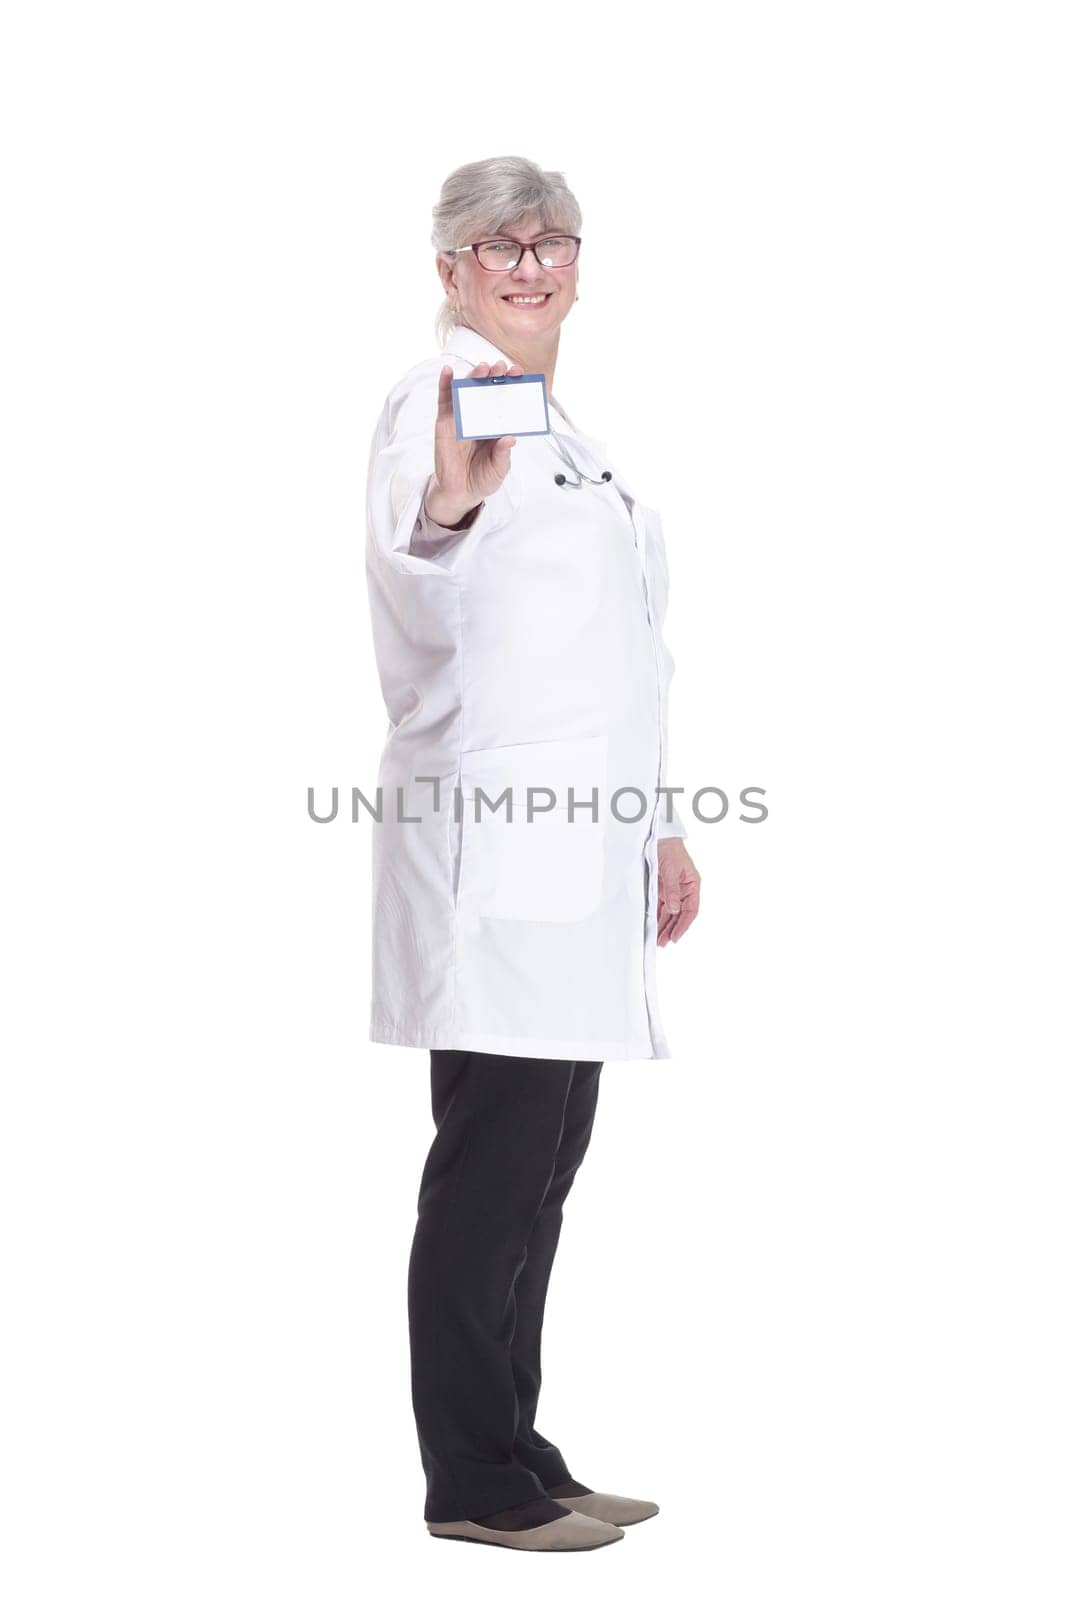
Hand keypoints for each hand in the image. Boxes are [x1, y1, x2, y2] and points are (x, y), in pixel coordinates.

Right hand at [425, 360, 521, 524]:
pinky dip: (445, 384)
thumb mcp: (498, 470)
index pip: (506, 401)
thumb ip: (503, 455)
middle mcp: (481, 417)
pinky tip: (448, 371)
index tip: (519, 374)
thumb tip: (510, 439)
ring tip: (482, 368)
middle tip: (502, 367)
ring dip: (474, 376)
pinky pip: (444, 400)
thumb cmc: (482, 479)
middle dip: (495, 377)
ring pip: (467, 390)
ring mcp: (462, 417)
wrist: (460, 492)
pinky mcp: (445, 422)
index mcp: (497, 426)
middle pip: (487, 391)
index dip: (512, 386)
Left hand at [657, 838, 699, 945]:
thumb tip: (674, 909)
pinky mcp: (663, 889)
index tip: (676, 937)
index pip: (691, 910)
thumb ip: (672, 891)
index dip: (684, 925)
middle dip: (672, 929)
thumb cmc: (669, 849)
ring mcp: (673, 890)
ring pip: (670, 913)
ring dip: (665, 926)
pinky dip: (659, 917)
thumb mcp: (671, 870)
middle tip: (664, 943)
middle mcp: (684, 890)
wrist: (659, 837)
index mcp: (692, 885)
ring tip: (659, 940)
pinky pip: (662, 907)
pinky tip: (655, 927)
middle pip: (680, 914)